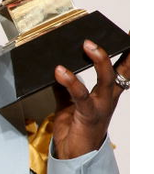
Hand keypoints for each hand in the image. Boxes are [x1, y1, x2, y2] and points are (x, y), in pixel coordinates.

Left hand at [51, 39, 129, 158]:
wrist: (74, 154)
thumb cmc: (76, 128)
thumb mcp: (69, 101)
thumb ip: (65, 85)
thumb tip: (57, 67)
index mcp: (105, 92)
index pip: (120, 69)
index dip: (128, 53)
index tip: (131, 35)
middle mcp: (107, 97)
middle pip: (117, 70)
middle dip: (117, 51)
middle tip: (107, 34)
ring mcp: (100, 106)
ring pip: (105, 79)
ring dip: (99, 61)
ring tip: (88, 45)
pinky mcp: (88, 114)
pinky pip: (81, 95)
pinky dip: (70, 81)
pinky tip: (60, 71)